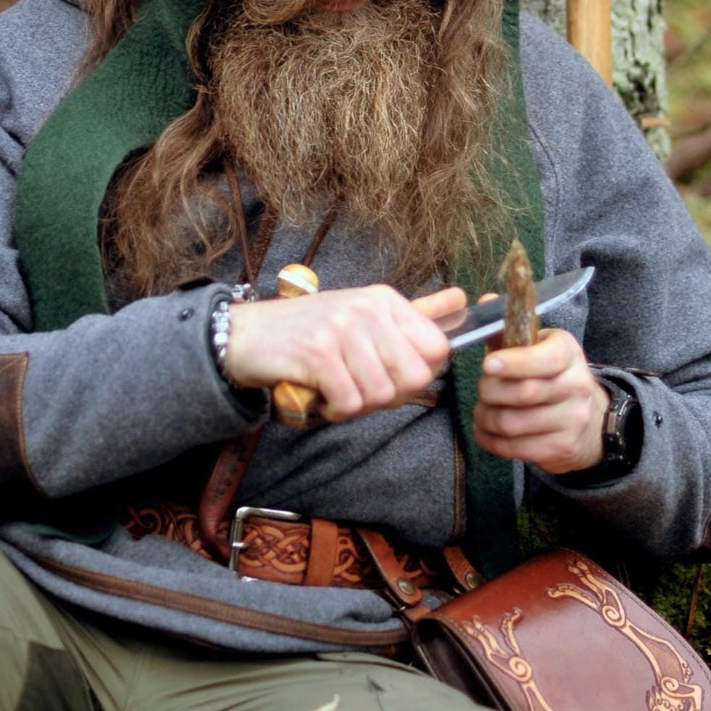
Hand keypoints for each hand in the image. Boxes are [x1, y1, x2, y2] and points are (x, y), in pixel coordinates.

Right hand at [224, 285, 465, 422]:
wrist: (247, 335)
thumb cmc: (309, 331)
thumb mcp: (363, 314)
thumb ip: (415, 314)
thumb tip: (463, 299)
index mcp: (385, 300)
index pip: (437, 349)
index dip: (417, 375)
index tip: (389, 374)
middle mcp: (367, 308)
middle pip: (413, 377)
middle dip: (389, 395)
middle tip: (358, 386)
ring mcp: (342, 328)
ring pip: (381, 394)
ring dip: (357, 404)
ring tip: (335, 388)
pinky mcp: (318, 353)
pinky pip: (349, 402)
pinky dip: (335, 410)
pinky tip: (320, 394)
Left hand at [473, 328, 606, 472]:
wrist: (590, 420)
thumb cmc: (549, 376)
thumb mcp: (535, 348)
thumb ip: (506, 329)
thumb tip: (484, 301)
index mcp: (568, 352)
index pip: (544, 358)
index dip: (513, 363)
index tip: (488, 364)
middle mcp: (577, 385)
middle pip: (523, 393)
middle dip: (490, 392)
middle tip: (482, 390)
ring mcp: (573, 419)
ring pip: (513, 423)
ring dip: (486, 418)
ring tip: (482, 411)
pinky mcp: (563, 447)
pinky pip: (515, 448)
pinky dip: (491, 440)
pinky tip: (487, 430)